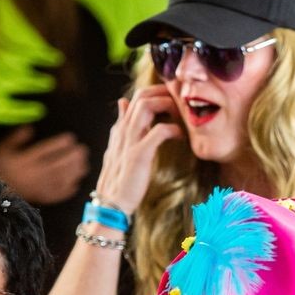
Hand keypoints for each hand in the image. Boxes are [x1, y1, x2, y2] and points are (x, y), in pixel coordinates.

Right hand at [0, 126, 89, 204]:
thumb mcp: (2, 150)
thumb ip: (16, 139)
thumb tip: (29, 128)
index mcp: (25, 161)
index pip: (45, 150)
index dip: (59, 144)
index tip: (70, 138)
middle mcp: (34, 174)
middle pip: (57, 165)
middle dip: (72, 157)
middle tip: (83, 150)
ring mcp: (39, 187)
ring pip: (60, 179)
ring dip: (74, 172)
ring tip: (84, 164)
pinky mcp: (40, 198)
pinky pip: (57, 195)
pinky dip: (68, 190)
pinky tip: (76, 184)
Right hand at [95, 85, 182, 211]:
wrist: (113, 202)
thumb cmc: (121, 177)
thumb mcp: (120, 147)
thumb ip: (124, 125)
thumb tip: (123, 102)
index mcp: (122, 128)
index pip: (137, 97)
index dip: (158, 93)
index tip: (175, 100)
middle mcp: (123, 130)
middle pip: (142, 95)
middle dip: (164, 93)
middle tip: (182, 102)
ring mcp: (129, 140)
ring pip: (146, 106)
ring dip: (167, 105)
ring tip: (181, 115)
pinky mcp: (138, 154)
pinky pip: (158, 131)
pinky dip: (173, 129)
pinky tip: (181, 136)